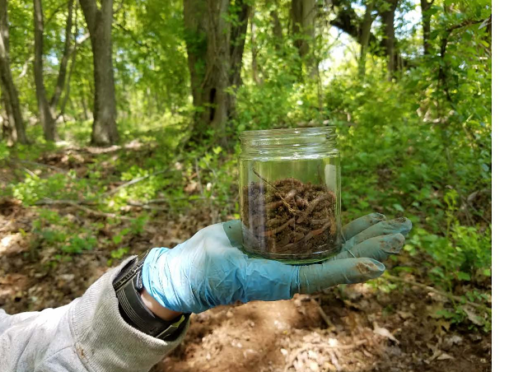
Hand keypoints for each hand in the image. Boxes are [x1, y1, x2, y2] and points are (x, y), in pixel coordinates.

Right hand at [142, 213, 411, 313]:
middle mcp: (297, 266)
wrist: (193, 267)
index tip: (386, 256)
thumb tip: (305, 282)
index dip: (359, 263)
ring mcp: (291, 251)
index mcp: (292, 279)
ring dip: (362, 229)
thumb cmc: (216, 275)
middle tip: (403, 227)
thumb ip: (278, 277)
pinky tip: (348, 208)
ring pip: (333, 239)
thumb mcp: (247, 275)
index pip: (333, 271)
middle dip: (374, 241)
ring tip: (389, 219)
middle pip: (343, 253)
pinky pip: (311, 225)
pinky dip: (331, 216)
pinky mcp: (280, 236)